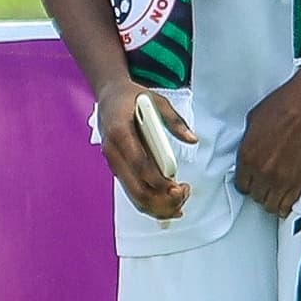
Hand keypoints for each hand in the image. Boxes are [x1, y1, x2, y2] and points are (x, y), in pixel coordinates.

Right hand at [101, 78, 195, 221]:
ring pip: (134, 195)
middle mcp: (113, 152)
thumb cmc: (131, 98)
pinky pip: (133, 192)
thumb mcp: (157, 100)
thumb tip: (192, 139)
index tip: (178, 187)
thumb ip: (175, 121)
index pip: (139, 164)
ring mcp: (114, 163)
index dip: (158, 180)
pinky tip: (170, 201)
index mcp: (120, 133)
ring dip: (158, 204)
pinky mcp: (118, 168)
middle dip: (161, 199)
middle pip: (136, 188)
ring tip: (182, 198)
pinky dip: (152, 202)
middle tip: (183, 193)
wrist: (108, 96)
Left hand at [235, 61, 300, 218]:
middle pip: (256, 196)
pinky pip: (290, 204)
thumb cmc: (282, 107)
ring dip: (274, 199)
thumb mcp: (252, 123)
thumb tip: (249, 152)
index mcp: (246, 157)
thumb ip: (248, 144)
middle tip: (267, 185)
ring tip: (278, 192)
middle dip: (260, 191)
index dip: (247, 183)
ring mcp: (283, 178)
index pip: (241, 185)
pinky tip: (289, 198)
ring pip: (272, 205)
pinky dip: (288, 203)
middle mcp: (262, 171)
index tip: (253, 181)